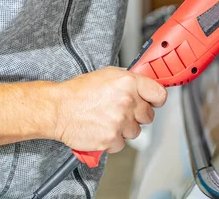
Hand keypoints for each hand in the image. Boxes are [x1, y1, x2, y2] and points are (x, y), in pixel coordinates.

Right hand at [51, 67, 166, 152]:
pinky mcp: (111, 139)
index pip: (159, 95)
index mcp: (129, 83)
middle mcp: (127, 101)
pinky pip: (122, 144)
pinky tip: (102, 129)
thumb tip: (144, 86)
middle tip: (123, 112)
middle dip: (138, 115)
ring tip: (108, 119)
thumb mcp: (107, 74)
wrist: (58, 109)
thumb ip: (129, 80)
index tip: (152, 102)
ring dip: (125, 128)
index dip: (156, 100)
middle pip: (149, 116)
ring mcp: (120, 122)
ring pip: (136, 131)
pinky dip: (113, 140)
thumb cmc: (79, 91)